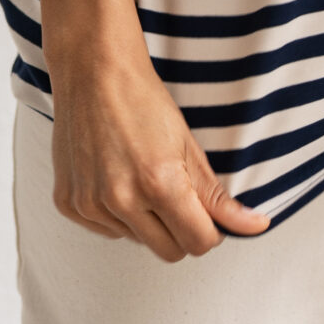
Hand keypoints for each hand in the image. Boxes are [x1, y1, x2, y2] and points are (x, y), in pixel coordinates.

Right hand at [47, 39, 270, 259]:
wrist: (94, 72)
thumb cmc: (143, 101)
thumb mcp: (189, 145)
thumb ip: (218, 196)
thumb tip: (255, 227)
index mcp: (158, 183)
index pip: (198, 243)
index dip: (210, 231)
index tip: (208, 214)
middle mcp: (121, 200)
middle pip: (169, 251)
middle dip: (181, 230)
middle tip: (177, 193)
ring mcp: (90, 205)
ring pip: (137, 241)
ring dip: (146, 221)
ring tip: (141, 175)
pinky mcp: (68, 205)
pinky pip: (107, 231)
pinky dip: (117, 214)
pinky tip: (116, 177)